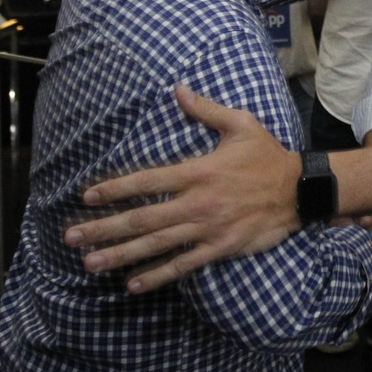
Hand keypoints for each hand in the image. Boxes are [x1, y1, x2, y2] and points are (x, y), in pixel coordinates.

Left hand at [65, 84, 299, 292]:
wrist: (299, 190)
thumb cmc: (267, 156)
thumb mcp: (240, 124)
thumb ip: (205, 109)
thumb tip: (178, 88)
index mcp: (198, 171)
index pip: (147, 180)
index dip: (115, 189)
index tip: (87, 197)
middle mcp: (198, 202)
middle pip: (142, 217)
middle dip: (104, 228)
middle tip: (72, 238)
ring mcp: (207, 228)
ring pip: (156, 244)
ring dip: (121, 255)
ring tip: (91, 264)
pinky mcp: (219, 248)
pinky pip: (183, 265)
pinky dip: (157, 275)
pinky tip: (132, 283)